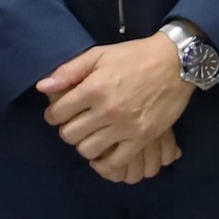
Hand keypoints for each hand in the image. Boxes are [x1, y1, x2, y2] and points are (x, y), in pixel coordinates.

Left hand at [37, 35, 193, 183]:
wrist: (176, 63)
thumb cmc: (135, 56)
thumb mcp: (99, 55)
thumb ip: (69, 71)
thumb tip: (42, 87)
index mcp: (94, 88)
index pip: (58, 114)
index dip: (53, 115)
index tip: (59, 114)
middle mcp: (107, 110)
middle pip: (70, 135)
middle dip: (68, 130)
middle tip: (76, 124)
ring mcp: (125, 127)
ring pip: (88, 150)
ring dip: (85, 145)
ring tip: (91, 136)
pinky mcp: (142, 138)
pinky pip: (116, 163)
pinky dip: (105, 163)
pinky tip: (104, 154)